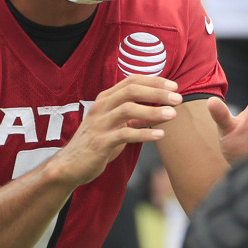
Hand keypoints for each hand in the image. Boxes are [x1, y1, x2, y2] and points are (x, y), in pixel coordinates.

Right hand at [49, 75, 181, 187]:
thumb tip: (164, 109)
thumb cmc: (97, 143)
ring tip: (173, 114)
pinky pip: (124, 135)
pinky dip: (144, 134)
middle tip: (178, 98)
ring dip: (153, 111)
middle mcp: (101, 107)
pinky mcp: (99, 143)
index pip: (131, 81)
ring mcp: (99, 124)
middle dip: (157, 92)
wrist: (70, 165)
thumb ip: (137, 117)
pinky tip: (160, 135)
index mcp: (105, 99)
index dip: (154, 81)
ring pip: (128, 109)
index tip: (174, 86)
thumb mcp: (118, 126)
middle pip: (131, 91)